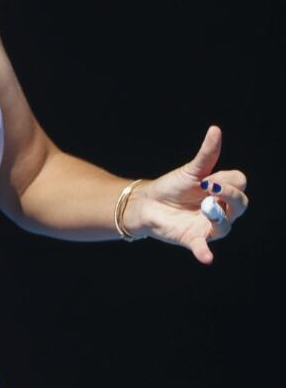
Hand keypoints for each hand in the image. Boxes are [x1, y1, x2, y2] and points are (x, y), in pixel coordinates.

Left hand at [127, 125, 248, 263]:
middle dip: (230, 196)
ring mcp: (208, 225)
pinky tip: (206, 258)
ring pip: (226, 226)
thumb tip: (215, 129)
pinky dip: (204, 252)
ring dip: (219, 218)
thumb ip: (206, 154)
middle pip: (240, 205)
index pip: (240, 184)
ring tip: (206, 208)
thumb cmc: (172, 186)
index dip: (230, 182)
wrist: (147, 203)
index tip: (210, 179)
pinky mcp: (193, 238)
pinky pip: (203, 247)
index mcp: (222, 190)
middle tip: (211, 188)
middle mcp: (220, 209)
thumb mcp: (190, 170)